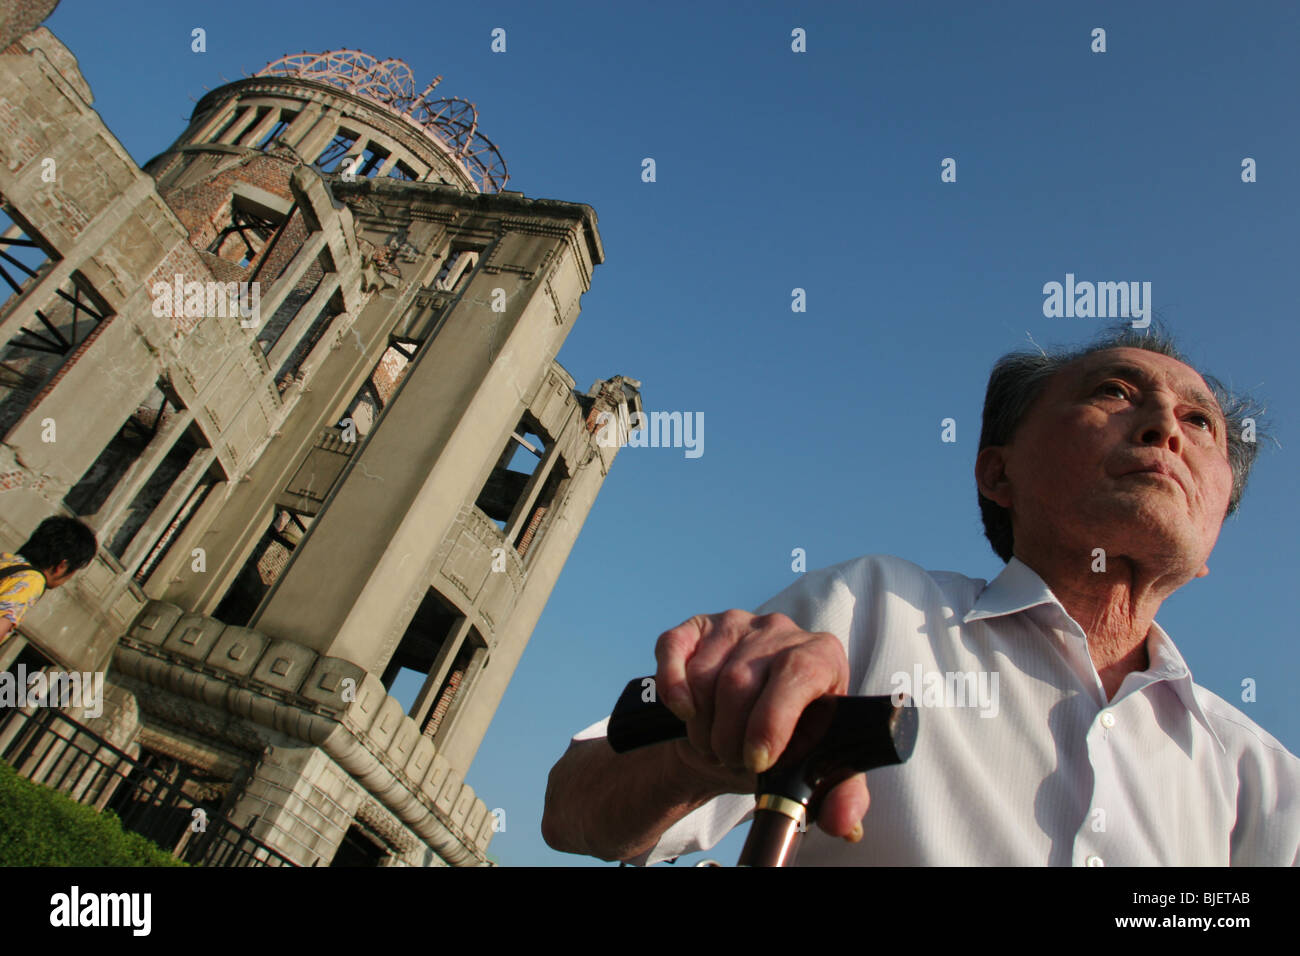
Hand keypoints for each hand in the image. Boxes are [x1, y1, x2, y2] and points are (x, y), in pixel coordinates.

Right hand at [654, 610, 867, 840]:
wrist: (745, 732)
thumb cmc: (788, 744)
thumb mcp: (817, 768)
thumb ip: (841, 795)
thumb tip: (845, 823)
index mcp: (821, 656)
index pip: (799, 672)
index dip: (772, 720)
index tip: (757, 761)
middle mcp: (781, 631)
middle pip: (741, 680)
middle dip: (730, 736)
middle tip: (734, 760)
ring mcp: (736, 624)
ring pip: (704, 674)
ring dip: (703, 724)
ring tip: (717, 744)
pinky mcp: (698, 627)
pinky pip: (673, 649)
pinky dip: (672, 689)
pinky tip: (685, 713)